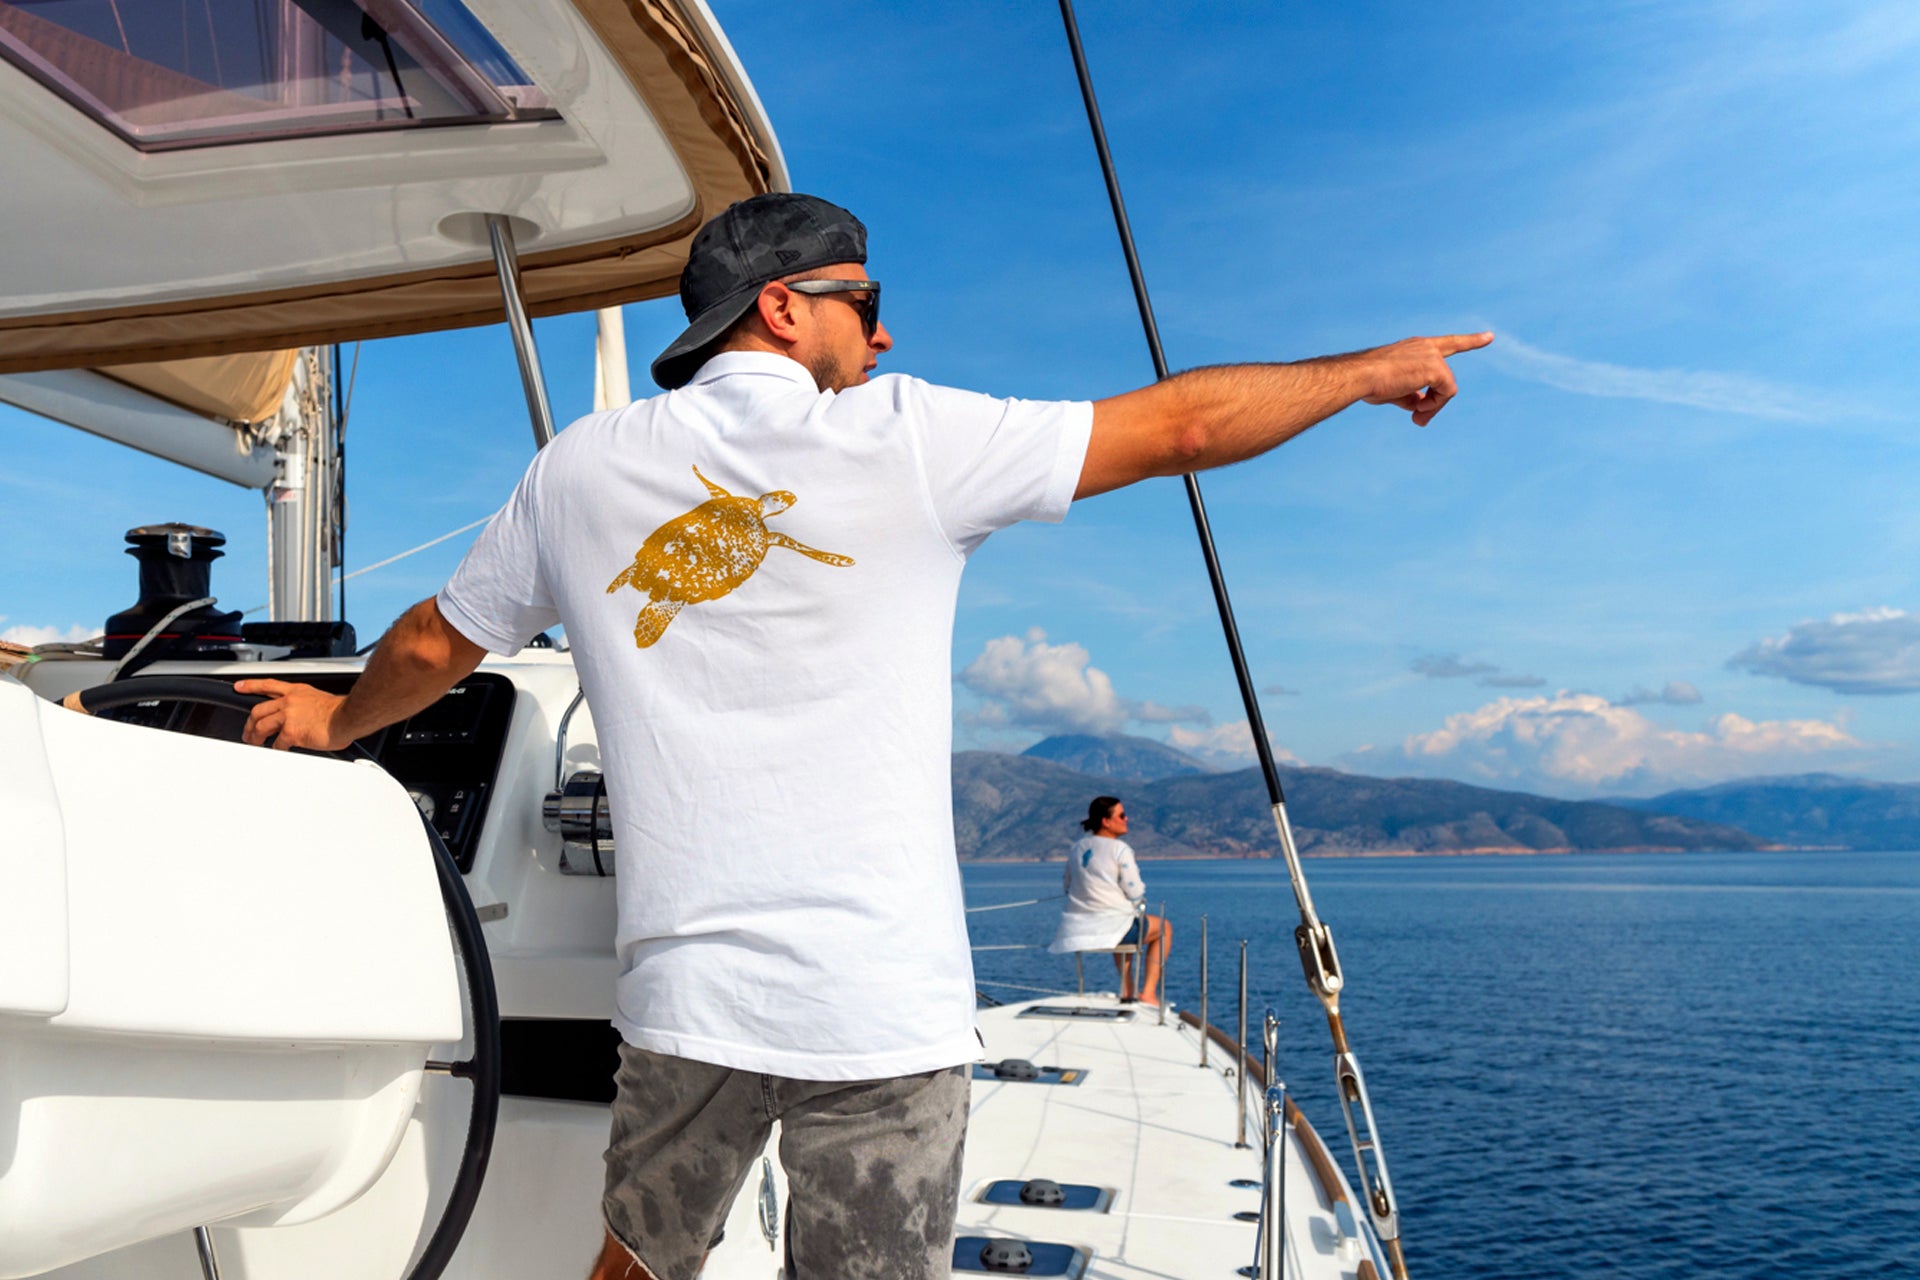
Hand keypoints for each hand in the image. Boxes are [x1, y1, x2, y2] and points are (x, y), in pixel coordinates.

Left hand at [235, 678, 352, 750]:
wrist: (347, 717)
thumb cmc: (339, 710)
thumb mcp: (318, 699)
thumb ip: (304, 705)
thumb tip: (301, 716)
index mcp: (296, 691)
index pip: (268, 685)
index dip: (251, 686)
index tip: (240, 687)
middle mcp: (289, 702)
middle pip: (258, 710)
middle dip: (249, 722)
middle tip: (247, 731)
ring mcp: (288, 716)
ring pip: (261, 726)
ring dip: (255, 737)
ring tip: (255, 743)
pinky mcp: (291, 732)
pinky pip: (277, 744)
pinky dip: (275, 749)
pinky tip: (278, 751)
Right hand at [1358, 332, 1493, 425]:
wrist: (1361, 376)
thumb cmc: (1370, 383)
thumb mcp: (1394, 390)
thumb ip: (1413, 395)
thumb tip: (1422, 408)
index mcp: (1416, 348)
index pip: (1448, 343)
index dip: (1470, 341)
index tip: (1489, 337)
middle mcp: (1427, 347)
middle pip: (1446, 380)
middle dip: (1435, 403)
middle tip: (1417, 419)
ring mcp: (1432, 356)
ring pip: (1447, 389)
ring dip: (1432, 406)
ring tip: (1413, 414)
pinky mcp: (1435, 367)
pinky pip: (1447, 394)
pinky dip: (1434, 405)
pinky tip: (1416, 407)